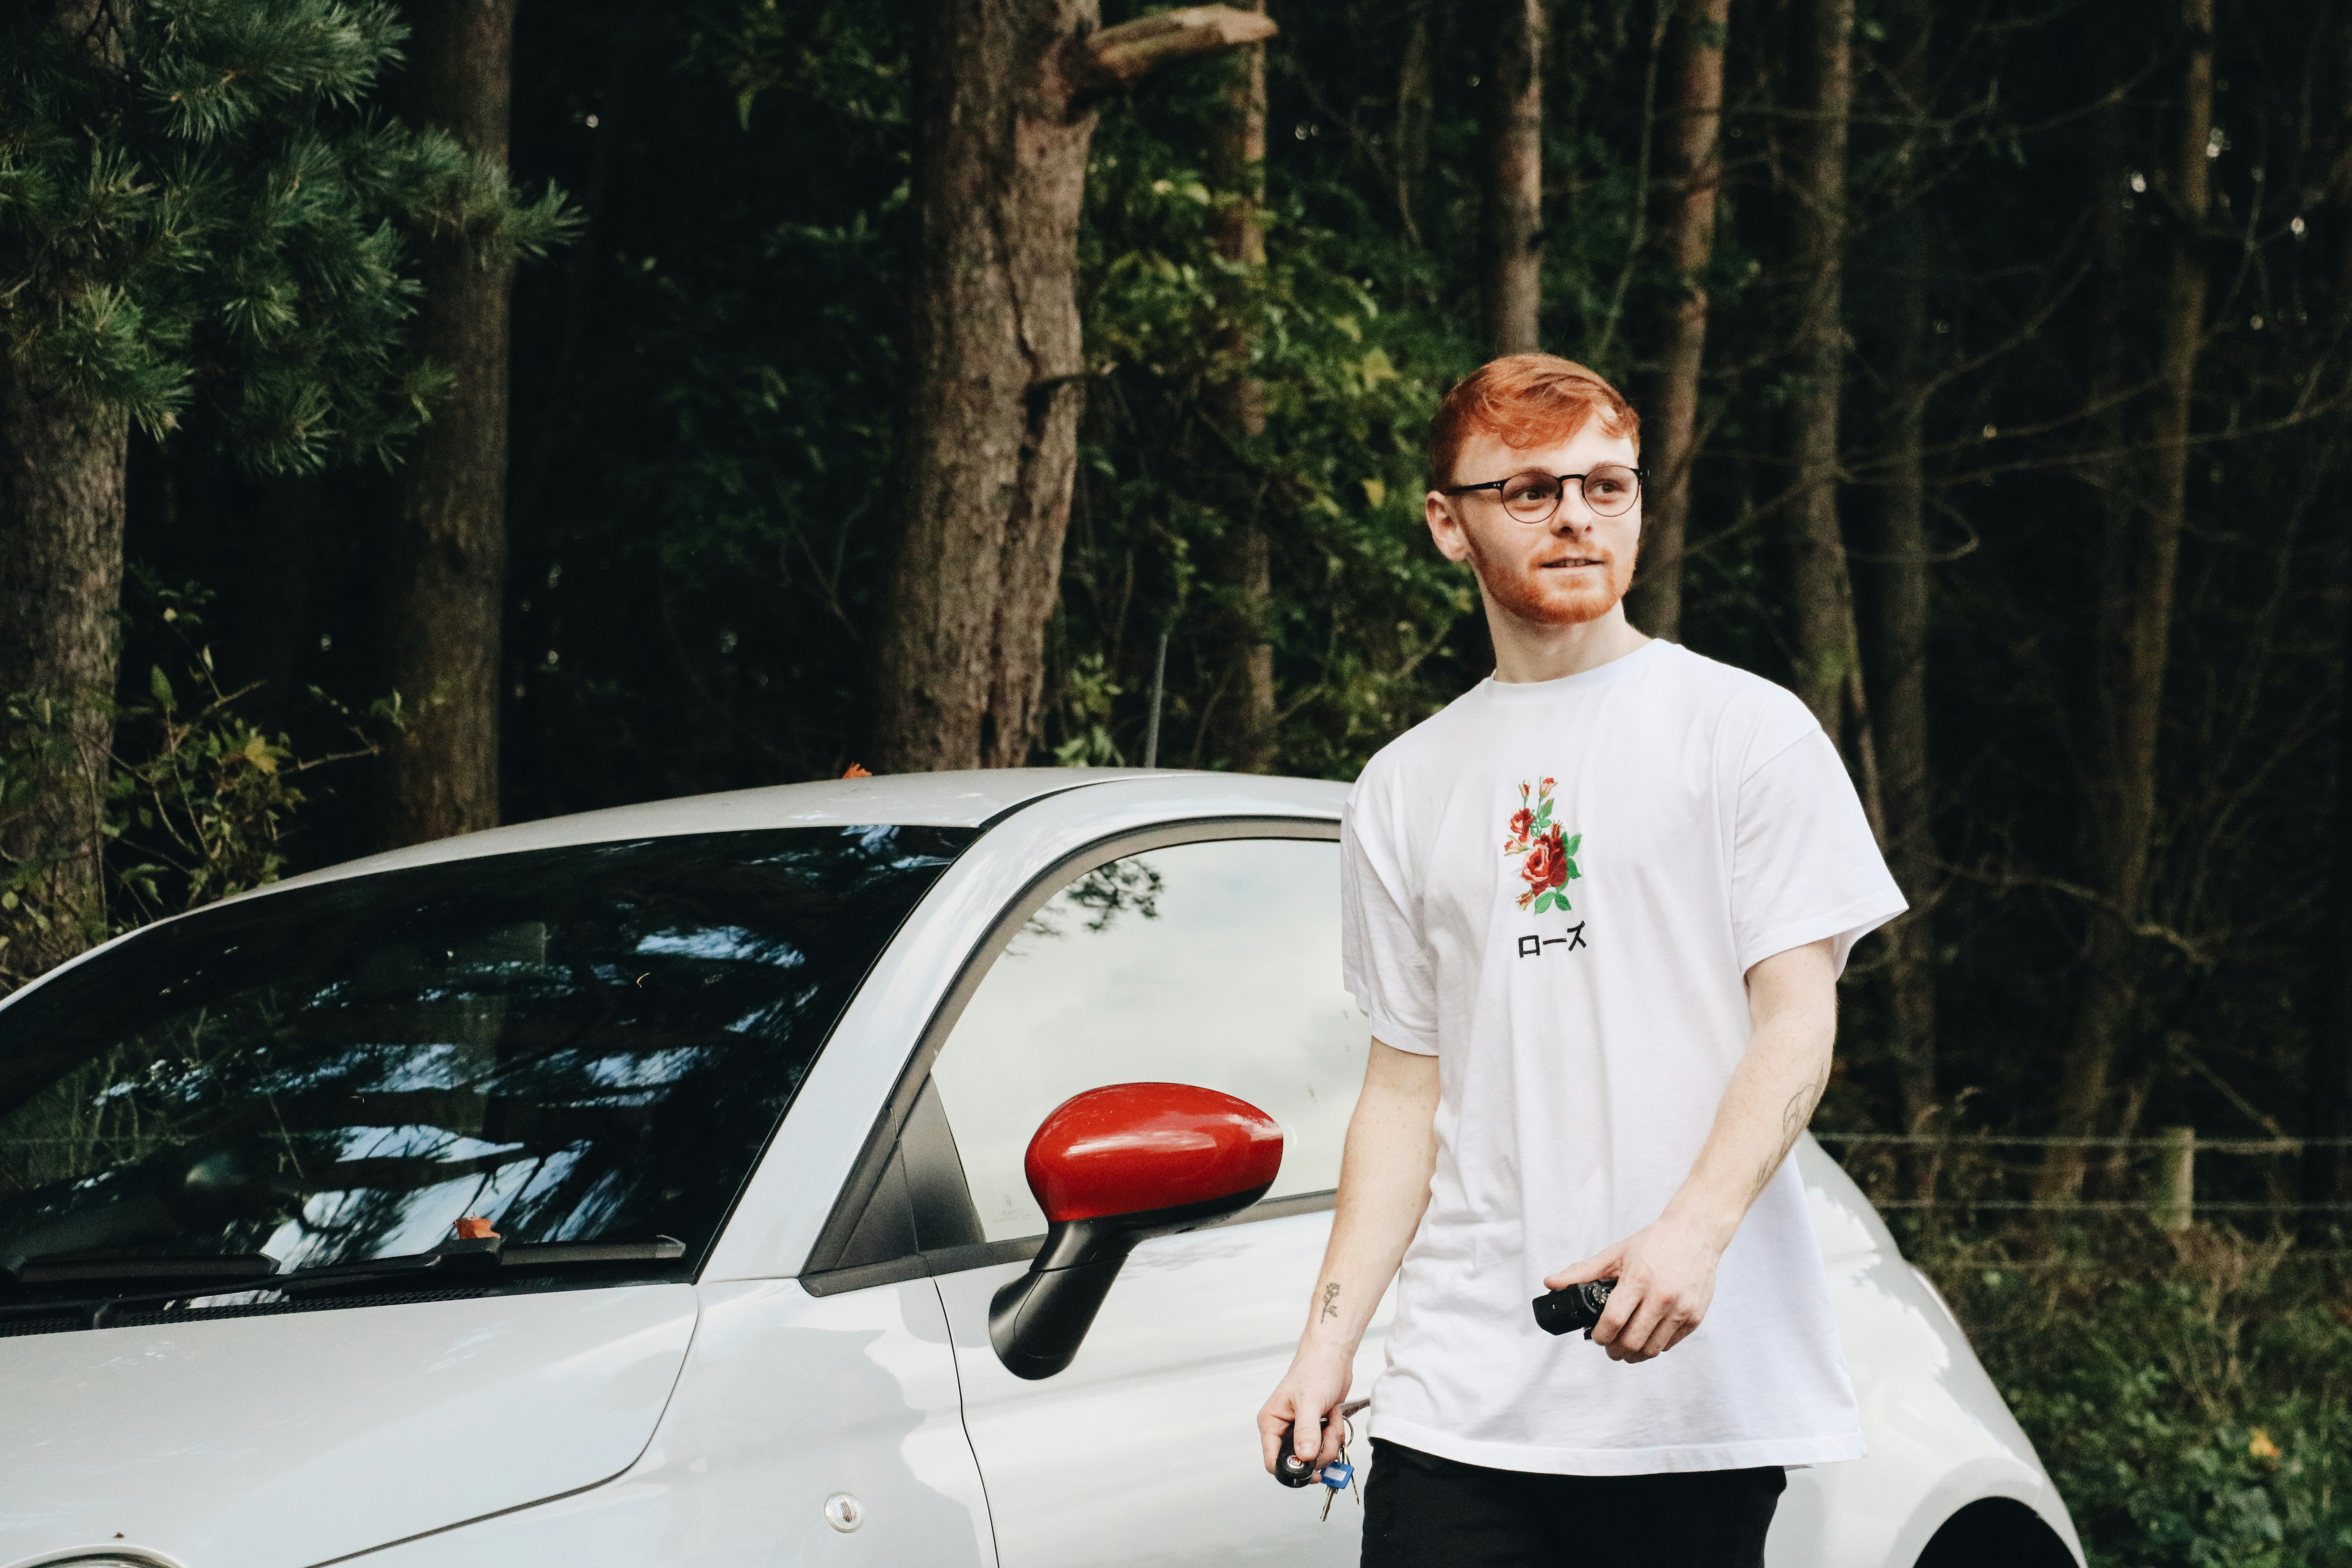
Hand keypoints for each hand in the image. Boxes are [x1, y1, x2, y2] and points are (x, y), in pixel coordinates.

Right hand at [1257, 1342, 1352, 1473]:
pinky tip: (1334, 1415)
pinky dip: (1335, 1434)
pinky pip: (1327, 1446)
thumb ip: (1306, 1430)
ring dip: (1330, 1441)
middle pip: (1299, 1462)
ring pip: (1316, 1456)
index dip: (1291, 1471)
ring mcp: (1301, 1431)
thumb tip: (1304, 1456)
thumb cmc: (1315, 1370)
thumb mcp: (1309, 1401)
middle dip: (1319, 1452)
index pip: (1273, 1461)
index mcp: (1271, 1423)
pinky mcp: (1317, 1430)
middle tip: (1328, 1434)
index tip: (1312, 1471)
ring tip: (1331, 1417)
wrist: (1333, 1357)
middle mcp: (1284, 1429)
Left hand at [1544, 1212, 1724, 1363]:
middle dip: (1614, 1351)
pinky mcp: (1695, 1316)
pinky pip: (1670, 1344)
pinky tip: (1646, 1338)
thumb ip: (1582, 1271)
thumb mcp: (1615, 1253)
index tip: (1595, 1337)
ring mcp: (1682, 1308)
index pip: (1613, 1321)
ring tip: (1625, 1348)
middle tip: (1608, 1347)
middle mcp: (1662, 1296)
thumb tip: (1550, 1283)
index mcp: (1638, 1279)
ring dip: (1634, 1355)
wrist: (1695, 1233)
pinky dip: (1655, 1347)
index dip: (1599, 1336)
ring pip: (1652, 1349)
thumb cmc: (1653, 1243)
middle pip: (1632, 1341)